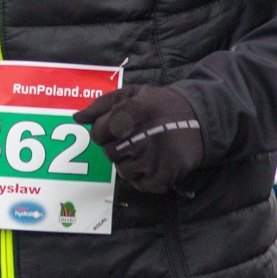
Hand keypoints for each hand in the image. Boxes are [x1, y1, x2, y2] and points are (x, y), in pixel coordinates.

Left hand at [73, 85, 202, 194]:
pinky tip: (152, 161)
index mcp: (138, 109)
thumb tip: (77, 118)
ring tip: (145, 148)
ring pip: (122, 169)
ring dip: (128, 161)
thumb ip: (102, 104)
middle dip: (115, 146)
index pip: (101, 130)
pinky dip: (141, 176)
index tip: (113, 128)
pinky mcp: (165, 176)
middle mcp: (148, 134)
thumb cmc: (158, 106)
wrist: (199, 120)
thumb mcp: (132, 94)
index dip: (102, 130)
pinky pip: (138, 183)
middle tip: (132, 138)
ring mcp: (157, 158)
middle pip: (109, 152)